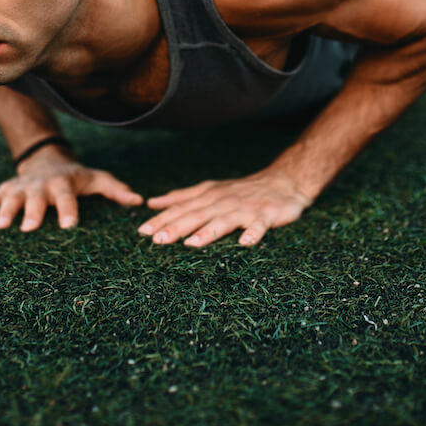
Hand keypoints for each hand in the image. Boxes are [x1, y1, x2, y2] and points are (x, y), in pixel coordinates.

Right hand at [0, 154, 143, 231]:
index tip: (70, 225)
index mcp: (63, 183)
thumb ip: (116, 190)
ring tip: (0, 227)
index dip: (68, 209)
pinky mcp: (5, 190)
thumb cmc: (76, 177)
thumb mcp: (96, 179)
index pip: (67, 196)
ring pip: (11, 197)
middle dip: (33, 212)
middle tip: (31, 228)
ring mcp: (21, 187)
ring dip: (5, 210)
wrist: (48, 159)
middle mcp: (40, 185)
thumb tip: (139, 202)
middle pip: (36, 198)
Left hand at [139, 169, 311, 247]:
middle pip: (197, 215)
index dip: (162, 219)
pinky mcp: (265, 215)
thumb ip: (181, 198)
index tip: (143, 232)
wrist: (282, 182)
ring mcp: (244, 208)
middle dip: (177, 227)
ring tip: (192, 243)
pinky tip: (246, 242)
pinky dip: (253, 233)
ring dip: (208, 231)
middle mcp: (223, 202)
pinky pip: (259, 225)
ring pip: (224, 220)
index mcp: (208, 197)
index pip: (181, 208)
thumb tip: (151, 202)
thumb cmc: (241, 191)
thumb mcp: (209, 190)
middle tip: (159, 240)